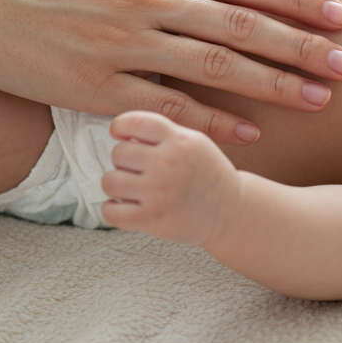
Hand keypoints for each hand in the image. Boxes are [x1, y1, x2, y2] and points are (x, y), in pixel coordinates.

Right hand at [0, 0, 341, 144]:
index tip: (341, 12)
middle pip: (243, 24)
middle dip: (304, 46)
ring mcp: (122, 44)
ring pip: (216, 65)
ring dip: (275, 85)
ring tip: (322, 99)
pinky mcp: (96, 86)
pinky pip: (167, 106)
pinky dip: (212, 121)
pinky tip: (250, 135)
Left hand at [100, 112, 240, 244]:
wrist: (232, 212)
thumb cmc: (208, 175)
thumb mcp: (194, 142)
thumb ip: (163, 134)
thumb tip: (122, 135)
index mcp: (179, 140)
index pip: (134, 122)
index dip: (119, 126)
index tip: (118, 135)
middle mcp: (168, 163)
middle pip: (118, 153)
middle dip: (123, 161)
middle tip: (136, 170)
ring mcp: (158, 192)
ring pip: (110, 181)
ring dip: (116, 185)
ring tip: (130, 189)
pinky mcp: (152, 220)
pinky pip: (111, 211)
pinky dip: (113, 209)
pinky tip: (125, 207)